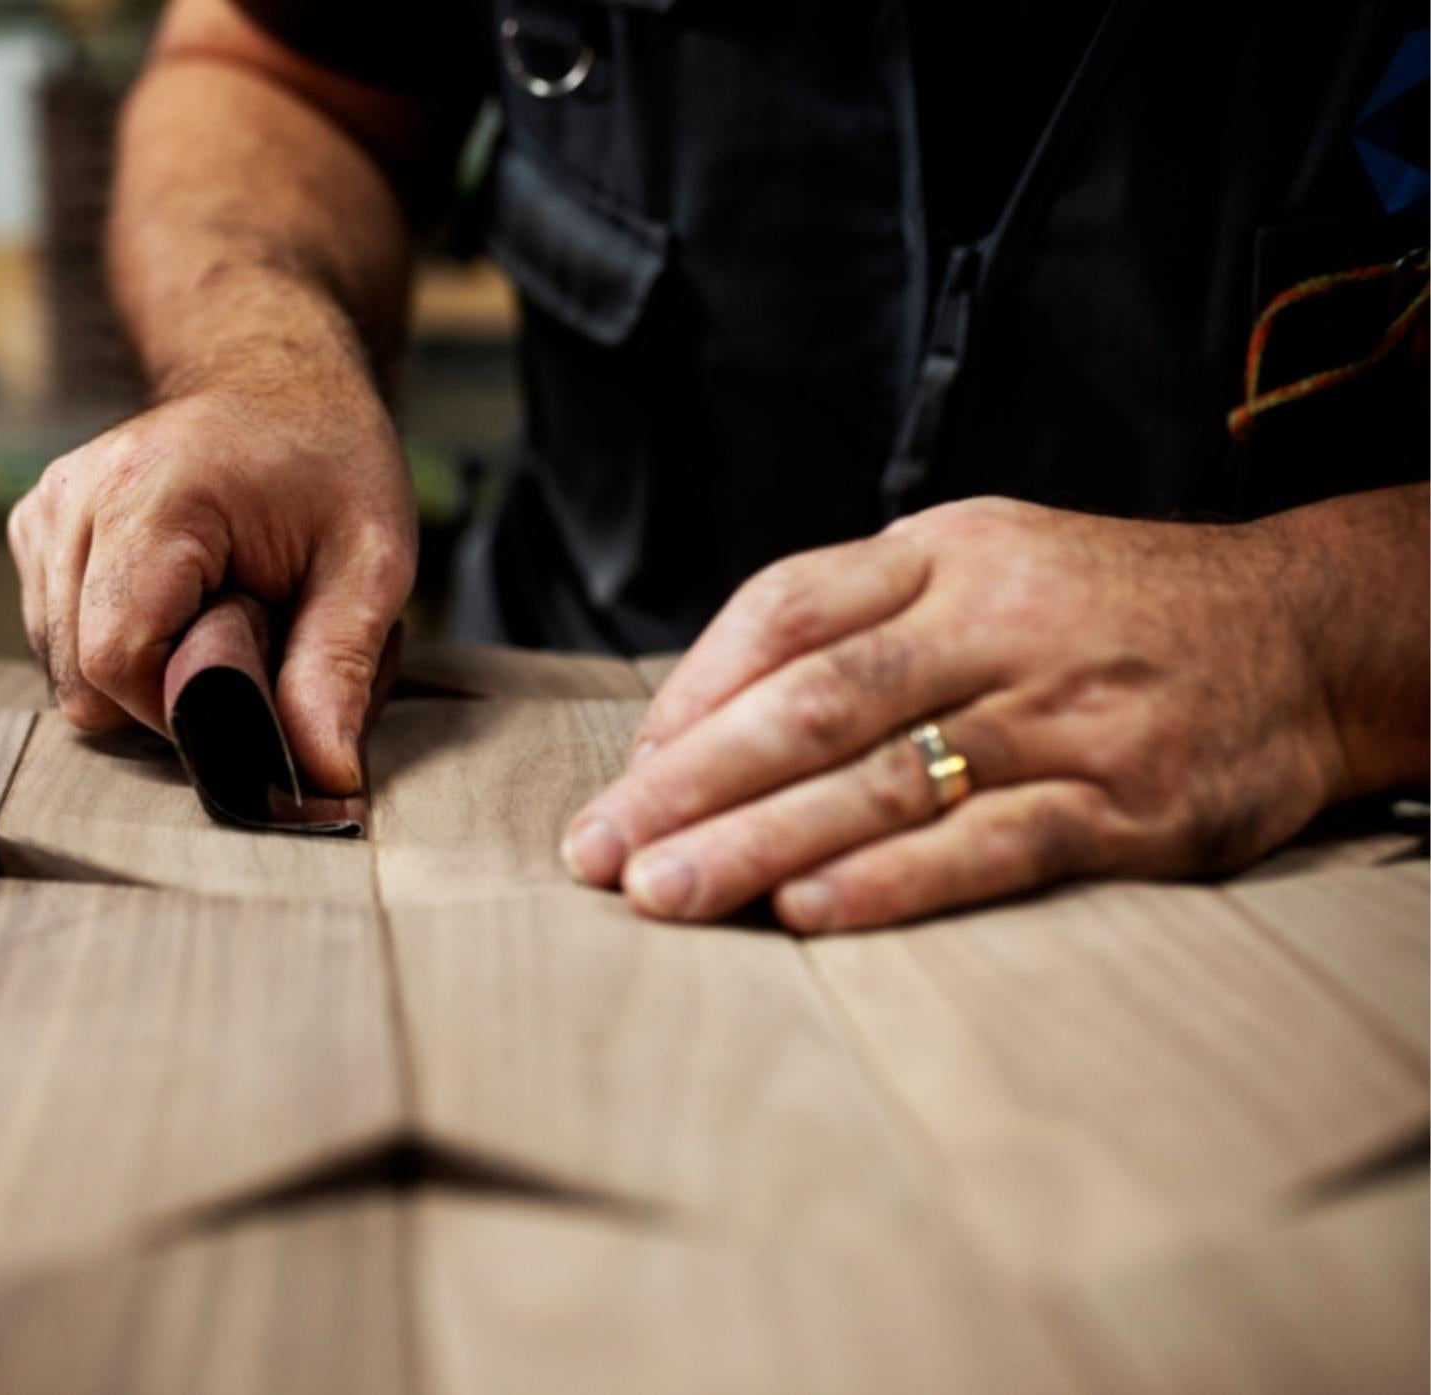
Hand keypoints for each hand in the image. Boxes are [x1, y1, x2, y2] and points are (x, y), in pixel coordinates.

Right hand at [7, 364, 415, 793]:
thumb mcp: (371, 563)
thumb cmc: (330, 465)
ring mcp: (45, 511)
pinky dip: (115, 645)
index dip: (184, 704)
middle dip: (167, 691)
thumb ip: (340, 671)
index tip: (252, 682)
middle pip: (82, 677)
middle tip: (246, 640)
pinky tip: (174, 602)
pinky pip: (56, 639)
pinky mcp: (34, 528)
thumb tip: (326, 784)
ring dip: (142, 671)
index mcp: (152, 493)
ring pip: (63, 668)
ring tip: (214, 612)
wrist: (279, 382)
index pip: (118, 659)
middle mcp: (76, 496)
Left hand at [562, 496, 1361, 930]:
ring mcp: (1063, 712)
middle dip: (689, 786)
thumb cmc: (1101, 608)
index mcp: (944, 552)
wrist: (1306, 632)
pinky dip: (896, 880)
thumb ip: (850, 621)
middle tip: (599, 855)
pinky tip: (810, 912)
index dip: (688, 695)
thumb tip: (690, 724)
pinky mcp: (1129, 800)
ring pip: (884, 779)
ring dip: (758, 843)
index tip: (623, 777)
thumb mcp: (979, 563)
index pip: (783, 609)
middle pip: (811, 702)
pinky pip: (994, 843)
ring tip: (666, 895)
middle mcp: (995, 622)